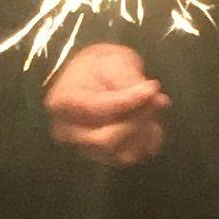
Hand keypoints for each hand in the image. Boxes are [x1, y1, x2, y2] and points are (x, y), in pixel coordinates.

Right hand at [44, 40, 168, 166]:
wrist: (93, 79)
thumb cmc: (98, 67)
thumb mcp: (111, 60)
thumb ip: (127, 77)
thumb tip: (152, 97)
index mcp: (62, 103)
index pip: (98, 109)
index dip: (129, 101)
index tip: (152, 87)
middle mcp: (68, 132)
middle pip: (106, 140)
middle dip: (137, 120)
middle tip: (156, 98)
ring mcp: (85, 149)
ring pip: (122, 154)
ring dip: (145, 131)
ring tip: (153, 106)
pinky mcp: (105, 158)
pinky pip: (133, 157)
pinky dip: (148, 142)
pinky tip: (150, 122)